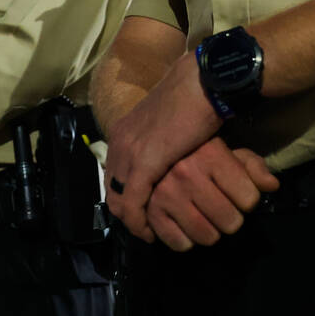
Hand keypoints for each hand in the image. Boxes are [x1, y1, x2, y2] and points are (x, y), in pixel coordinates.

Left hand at [104, 52, 222, 240]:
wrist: (202, 81)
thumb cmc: (195, 97)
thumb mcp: (168, 121)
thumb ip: (161, 138)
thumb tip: (171, 154)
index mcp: (125, 130)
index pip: (114, 172)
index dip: (124, 195)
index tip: (141, 211)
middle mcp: (121, 141)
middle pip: (112, 188)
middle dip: (125, 213)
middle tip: (144, 228)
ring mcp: (130, 151)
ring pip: (119, 199)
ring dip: (132, 221)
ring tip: (148, 233)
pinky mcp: (145, 162)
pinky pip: (133, 201)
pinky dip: (139, 221)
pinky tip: (150, 232)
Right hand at [147, 138, 278, 250]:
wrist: (154, 148)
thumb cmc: (198, 153)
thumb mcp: (228, 152)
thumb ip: (252, 166)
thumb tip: (272, 186)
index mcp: (210, 155)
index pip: (249, 198)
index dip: (248, 200)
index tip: (239, 195)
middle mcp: (187, 173)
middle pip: (230, 221)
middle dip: (232, 220)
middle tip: (224, 211)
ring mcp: (166, 193)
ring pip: (207, 236)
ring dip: (212, 233)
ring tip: (207, 220)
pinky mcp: (151, 210)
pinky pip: (179, 243)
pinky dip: (187, 242)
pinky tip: (187, 228)